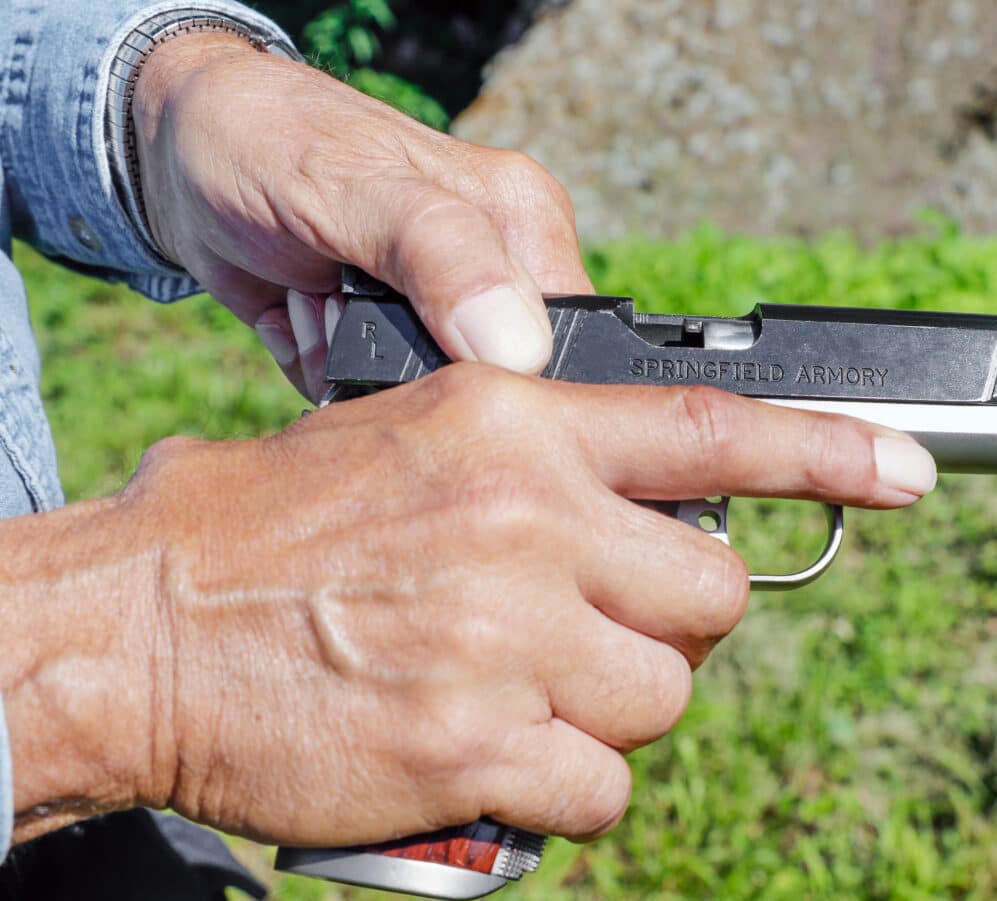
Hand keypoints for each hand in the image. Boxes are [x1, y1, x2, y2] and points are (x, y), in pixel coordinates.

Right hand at [97, 370, 935, 844]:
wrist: (141, 626)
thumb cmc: (272, 532)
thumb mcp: (412, 441)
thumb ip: (544, 468)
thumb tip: (655, 512)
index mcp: (514, 427)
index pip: (711, 429)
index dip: (830, 451)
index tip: (911, 470)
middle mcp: (528, 522)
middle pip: (714, 592)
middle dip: (675, 624)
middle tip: (597, 631)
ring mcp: (508, 638)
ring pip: (665, 697)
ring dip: (611, 709)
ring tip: (519, 695)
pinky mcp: (478, 749)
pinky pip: (603, 790)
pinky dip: (565, 791)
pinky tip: (496, 762)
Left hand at [132, 33, 586, 398]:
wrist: (175, 145)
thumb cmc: (265, 137)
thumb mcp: (354, 186)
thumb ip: (444, 257)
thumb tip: (520, 351)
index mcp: (525, 229)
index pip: (564, 349)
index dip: (508, 384)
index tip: (423, 354)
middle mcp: (498, 277)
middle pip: (496, 391)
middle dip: (411, 380)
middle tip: (342, 308)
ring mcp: (441, 316)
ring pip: (429, 410)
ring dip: (353, 377)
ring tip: (316, 303)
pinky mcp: (386, 347)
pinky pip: (373, 408)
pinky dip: (322, 376)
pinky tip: (301, 316)